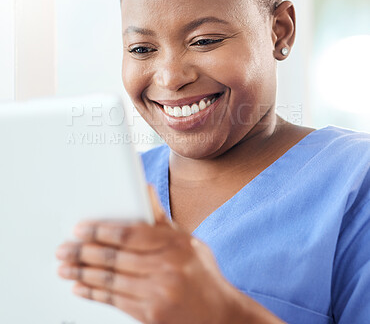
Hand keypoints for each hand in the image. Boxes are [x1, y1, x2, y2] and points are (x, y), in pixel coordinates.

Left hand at [56, 185, 283, 323]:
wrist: (219, 315)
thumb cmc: (202, 274)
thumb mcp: (188, 242)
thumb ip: (162, 218)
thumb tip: (144, 189)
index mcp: (175, 245)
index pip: (130, 233)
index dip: (102, 230)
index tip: (82, 228)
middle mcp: (166, 268)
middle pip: (115, 257)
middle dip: (84, 252)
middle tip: (65, 248)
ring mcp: (158, 293)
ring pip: (110, 280)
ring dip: (82, 273)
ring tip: (64, 267)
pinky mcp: (150, 315)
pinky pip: (115, 301)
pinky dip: (94, 294)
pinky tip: (80, 288)